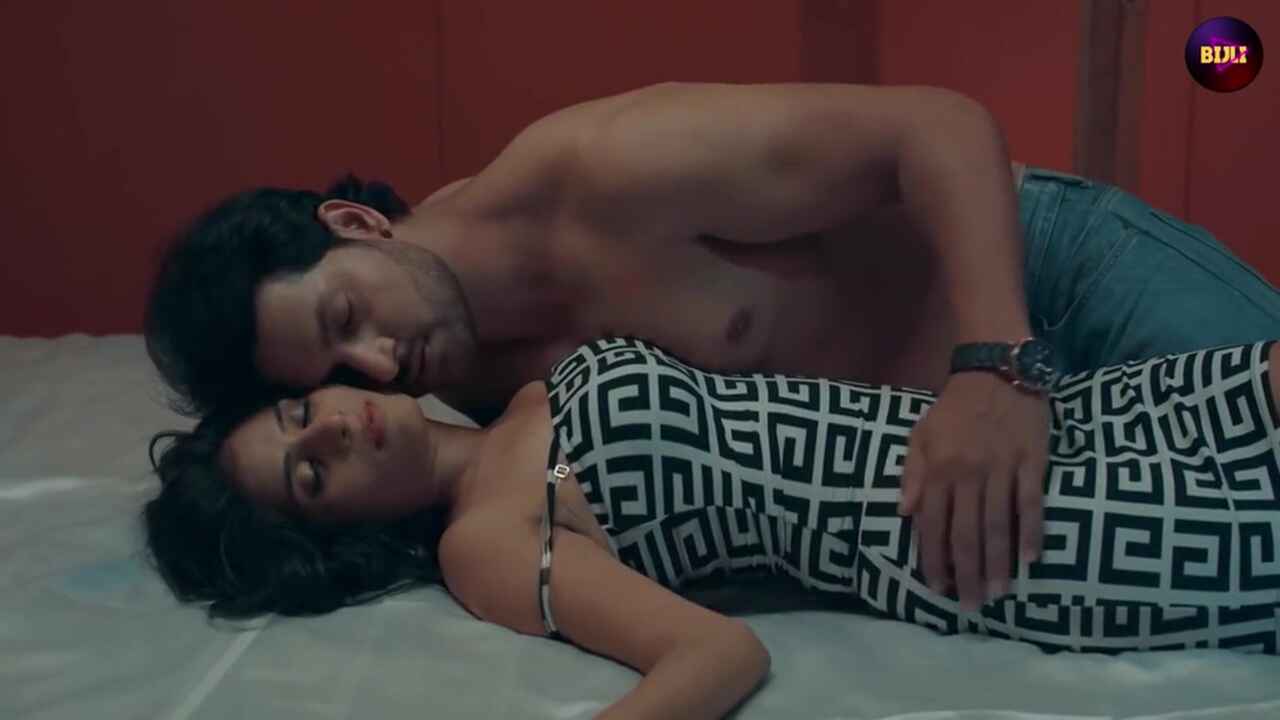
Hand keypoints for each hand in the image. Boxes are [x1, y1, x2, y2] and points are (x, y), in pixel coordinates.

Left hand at [898, 371, 1050, 610]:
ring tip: (999, 593)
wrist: (997, 369)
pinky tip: (1030, 560)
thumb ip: (911, 473)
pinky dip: (1031, 532)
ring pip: (998, 524)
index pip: (932, 524)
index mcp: (938, 469)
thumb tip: (903, 512)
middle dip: (967, 573)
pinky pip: (1032, 503)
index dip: (934, 559)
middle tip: (971, 607)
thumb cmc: (954, 407)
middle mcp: (968, 473)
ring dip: (998, 563)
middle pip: (966, 533)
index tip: (938, 588)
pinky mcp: (1033, 462)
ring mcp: (1002, 469)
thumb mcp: (921, 434)